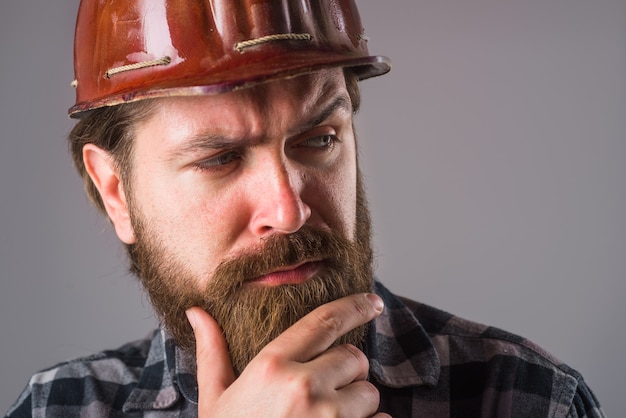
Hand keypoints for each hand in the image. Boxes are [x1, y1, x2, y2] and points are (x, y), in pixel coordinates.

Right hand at [186, 293, 390, 416]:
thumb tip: (198, 312)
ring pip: (370, 394)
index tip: (372, 303)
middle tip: (323, 392)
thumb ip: (212, 352)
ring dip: (358, 404)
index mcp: (272, 366)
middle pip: (355, 358)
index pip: (325, 322)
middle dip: (347, 371)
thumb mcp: (215, 400)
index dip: (354, 307)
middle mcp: (304, 387)